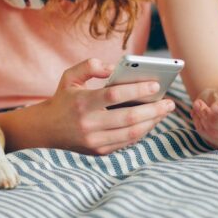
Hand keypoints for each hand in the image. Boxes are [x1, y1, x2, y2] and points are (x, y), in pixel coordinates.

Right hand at [34, 58, 175, 154]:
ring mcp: (94, 140)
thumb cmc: (64, 98)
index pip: (115, 95)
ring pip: (132, 133)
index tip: (156, 85)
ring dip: (152, 122)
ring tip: (163, 112)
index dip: (137, 90)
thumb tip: (114, 68)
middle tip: (170, 102)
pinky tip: (150, 121)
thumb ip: (90, 65)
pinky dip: (141, 132)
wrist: (47, 129)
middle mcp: (88, 123)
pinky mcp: (99, 151)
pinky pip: (127, 142)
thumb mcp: (70, 76)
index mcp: (82, 102)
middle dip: (153, 110)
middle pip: (129, 117)